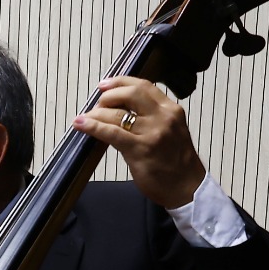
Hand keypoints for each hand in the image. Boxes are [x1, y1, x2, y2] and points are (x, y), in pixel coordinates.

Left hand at [72, 76, 204, 208]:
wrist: (187, 187)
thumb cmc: (176, 161)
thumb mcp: (170, 131)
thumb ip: (151, 118)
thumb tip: (120, 110)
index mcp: (171, 110)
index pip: (144, 85)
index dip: (120, 82)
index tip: (105, 85)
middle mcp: (163, 117)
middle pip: (131, 93)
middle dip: (108, 95)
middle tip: (97, 104)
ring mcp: (152, 133)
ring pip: (117, 113)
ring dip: (96, 113)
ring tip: (86, 117)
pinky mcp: (140, 150)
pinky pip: (111, 133)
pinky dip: (93, 126)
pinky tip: (81, 124)